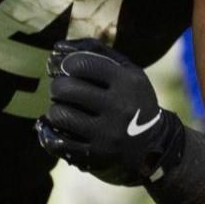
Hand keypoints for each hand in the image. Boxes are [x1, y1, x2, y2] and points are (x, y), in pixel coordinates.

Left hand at [36, 39, 185, 185]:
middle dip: (57, 87)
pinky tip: (56, 128)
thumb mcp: (128, 72)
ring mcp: (108, 135)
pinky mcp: (96, 157)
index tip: (66, 69)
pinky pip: (58, 142)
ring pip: (60, 115)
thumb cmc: (133, 100)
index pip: (82, 64)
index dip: (67, 65)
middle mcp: (120, 108)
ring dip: (55, 111)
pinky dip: (50, 133)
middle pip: (67, 89)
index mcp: (128, 83)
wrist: (154, 147)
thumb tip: (58, 46)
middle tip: (61, 90)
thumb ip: (97, 52)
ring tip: (62, 110)